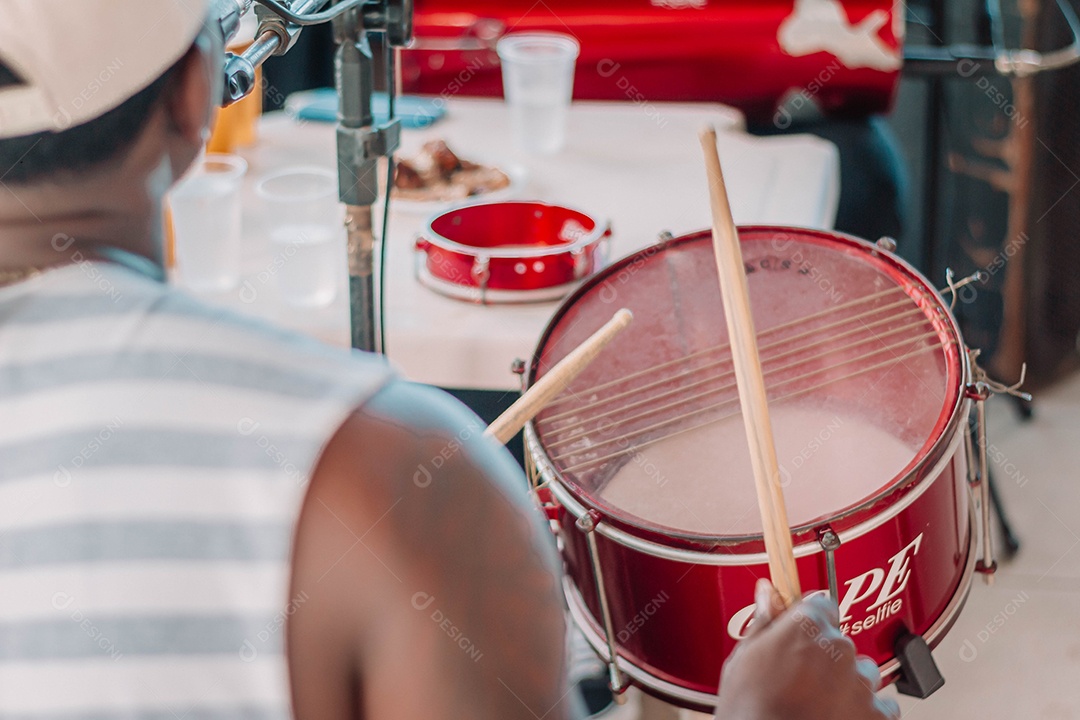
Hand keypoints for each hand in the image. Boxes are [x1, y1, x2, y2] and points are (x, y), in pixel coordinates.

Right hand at [714, 579, 900, 719]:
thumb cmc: (750, 709)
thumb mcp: (742, 660)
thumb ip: (763, 623)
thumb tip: (767, 594)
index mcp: (805, 627)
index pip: (821, 605)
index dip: (810, 622)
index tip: (803, 634)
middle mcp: (838, 648)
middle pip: (840, 643)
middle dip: (826, 658)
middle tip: (802, 681)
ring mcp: (860, 683)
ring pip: (862, 673)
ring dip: (847, 684)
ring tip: (821, 705)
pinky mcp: (877, 715)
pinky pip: (882, 706)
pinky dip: (866, 712)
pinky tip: (839, 718)